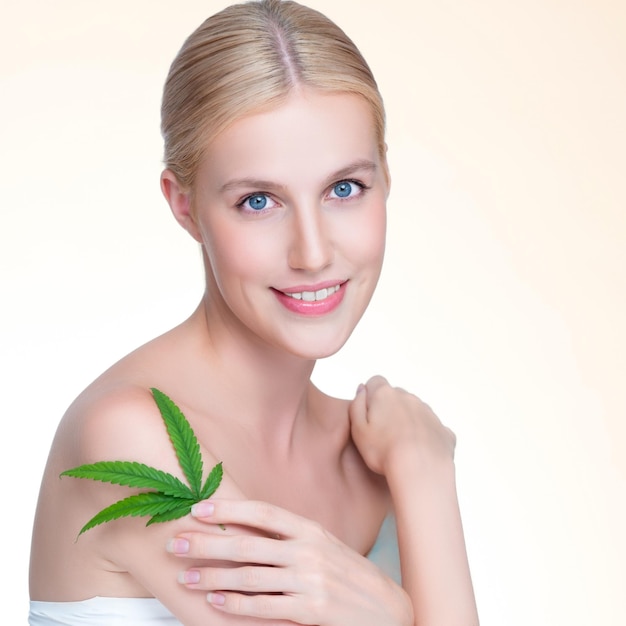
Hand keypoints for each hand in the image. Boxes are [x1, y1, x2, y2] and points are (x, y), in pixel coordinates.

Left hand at [167, 499, 412, 625]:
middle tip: (176, 542)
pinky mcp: (311, 610)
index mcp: (311, 529)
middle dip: (208, 542)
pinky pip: (263, 606)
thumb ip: (289, 537)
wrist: (386, 610)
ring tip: (186, 576)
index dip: (229, 508)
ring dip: (213, 575)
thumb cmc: (348, 575)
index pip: (263, 512)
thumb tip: (246, 526)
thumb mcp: (323, 546)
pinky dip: (236, 603)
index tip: (198, 508)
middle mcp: (308, 550)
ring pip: (250, 576)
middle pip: (248, 543)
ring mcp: (310, 581)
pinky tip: (215, 600)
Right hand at [349, 375, 455, 475]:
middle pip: (396, 396)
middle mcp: (409, 398)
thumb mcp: (358, 429)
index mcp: (386, 395)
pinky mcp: (443, 430)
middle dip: (389, 409)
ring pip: (415, 411)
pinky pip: (431, 428)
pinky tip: (418, 453)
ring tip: (400, 446)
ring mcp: (429, 412)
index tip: (369, 415)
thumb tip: (362, 389)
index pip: (376, 382)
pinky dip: (425, 436)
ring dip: (407, 422)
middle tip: (382, 434)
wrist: (420, 470)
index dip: (370, 397)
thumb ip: (356, 405)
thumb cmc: (384, 452)